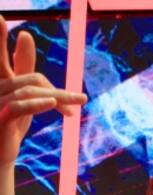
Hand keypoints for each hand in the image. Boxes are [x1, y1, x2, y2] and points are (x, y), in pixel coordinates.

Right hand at [0, 16, 86, 165]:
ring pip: (29, 93)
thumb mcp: (22, 95)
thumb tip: (25, 35)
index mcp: (0, 81)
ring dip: (57, 101)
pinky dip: (38, 104)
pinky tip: (53, 104)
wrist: (0, 156)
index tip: (0, 18)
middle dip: (58, 92)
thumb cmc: (10, 124)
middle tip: (82, 100)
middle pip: (31, 80)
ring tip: (75, 109)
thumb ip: (25, 69)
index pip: (1, 58)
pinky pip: (20, 106)